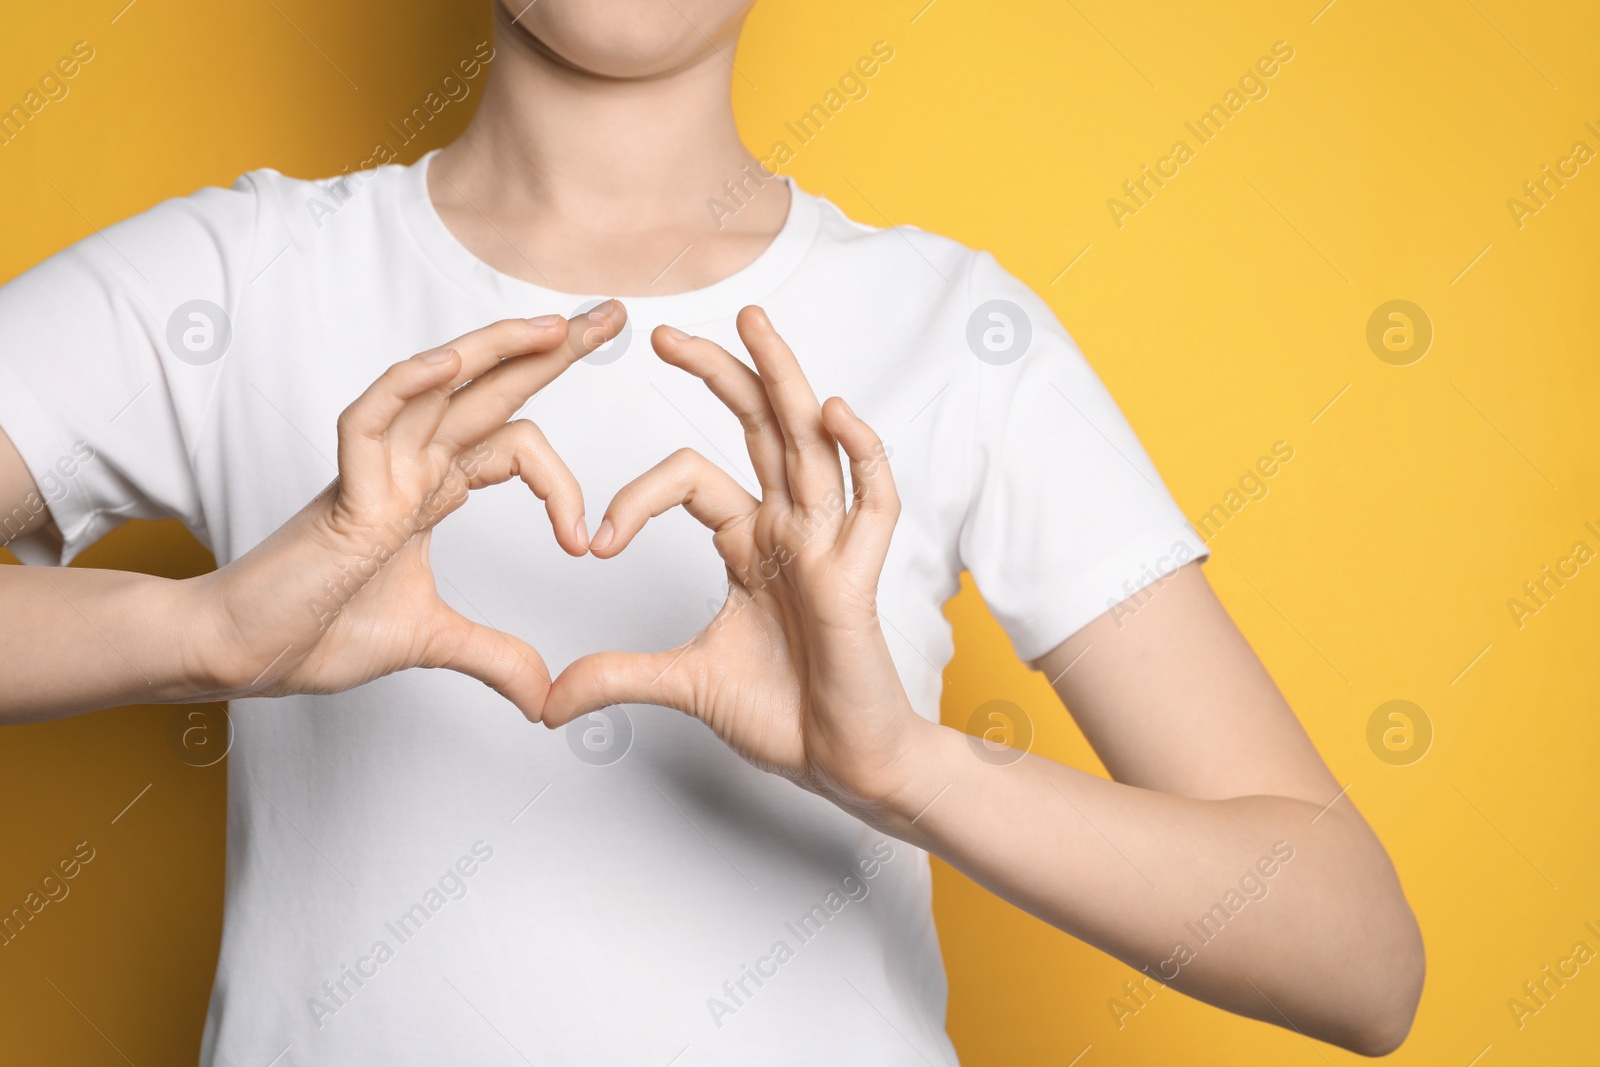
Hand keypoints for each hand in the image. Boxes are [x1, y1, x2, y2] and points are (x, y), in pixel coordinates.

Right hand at [196, 303, 625, 717]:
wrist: (248, 654)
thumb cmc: (318, 630)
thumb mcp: (433, 642)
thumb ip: (493, 658)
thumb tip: (544, 697)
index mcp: (431, 489)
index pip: (510, 439)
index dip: (560, 475)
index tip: (590, 544)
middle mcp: (408, 465)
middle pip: (490, 390)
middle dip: (553, 353)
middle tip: (613, 317)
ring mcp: (375, 471)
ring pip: (438, 386)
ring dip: (497, 351)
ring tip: (559, 326)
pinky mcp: (342, 493)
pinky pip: (369, 420)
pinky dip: (406, 388)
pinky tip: (450, 363)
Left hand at [542, 306, 930, 810]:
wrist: (843, 763)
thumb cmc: (785, 715)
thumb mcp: (684, 685)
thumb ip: (618, 677)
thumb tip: (547, 700)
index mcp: (750, 541)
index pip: (691, 476)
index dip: (638, 496)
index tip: (596, 542)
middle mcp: (790, 527)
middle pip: (759, 427)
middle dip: (719, 373)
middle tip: (667, 333)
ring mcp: (829, 545)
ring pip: (811, 443)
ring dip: (784, 380)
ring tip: (754, 325)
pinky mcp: (860, 576)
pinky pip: (873, 503)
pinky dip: (860, 456)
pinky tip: (834, 413)